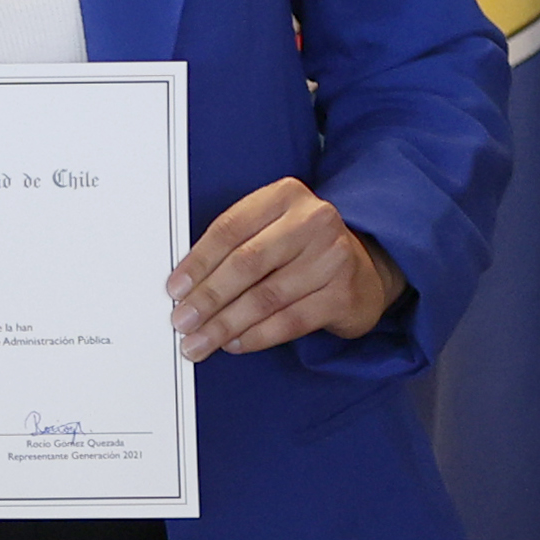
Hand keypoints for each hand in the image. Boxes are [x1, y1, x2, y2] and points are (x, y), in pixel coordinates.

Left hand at [167, 178, 405, 359]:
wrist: (363, 269)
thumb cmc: (301, 248)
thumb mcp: (269, 229)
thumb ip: (233, 245)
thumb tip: (185, 285)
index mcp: (285, 196)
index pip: (230, 229)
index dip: (198, 262)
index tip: (175, 289)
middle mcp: (314, 221)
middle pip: (247, 263)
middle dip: (208, 297)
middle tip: (182, 321)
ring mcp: (333, 258)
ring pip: (266, 297)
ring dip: (226, 324)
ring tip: (201, 340)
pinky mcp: (343, 295)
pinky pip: (290, 321)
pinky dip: (256, 336)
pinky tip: (234, 343)